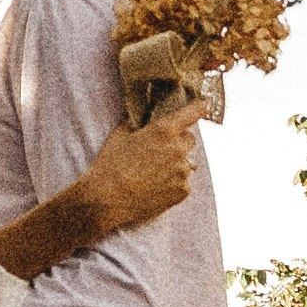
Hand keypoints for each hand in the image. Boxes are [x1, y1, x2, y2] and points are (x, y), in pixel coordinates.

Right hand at [78, 103, 199, 233]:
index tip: (200, 106)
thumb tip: (140, 115)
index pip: (193, 111)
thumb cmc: (110, 165)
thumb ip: (136, 122)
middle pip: (190, 139)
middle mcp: (178, 149)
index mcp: (164, 130)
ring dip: (176, 163)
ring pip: (187, 162)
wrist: (107, 200)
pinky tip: (156, 186)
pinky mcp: (183, 191)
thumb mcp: (120, 135)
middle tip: (161, 149)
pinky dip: (174, 182)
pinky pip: (184, 182)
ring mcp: (183, 172)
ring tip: (154, 172)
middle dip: (179, 141)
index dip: (197, 108)